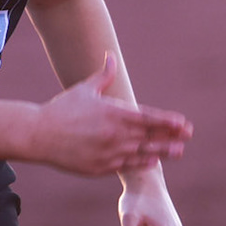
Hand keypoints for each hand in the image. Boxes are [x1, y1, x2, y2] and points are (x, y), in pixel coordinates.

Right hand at [29, 53, 191, 176]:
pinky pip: (125, 166)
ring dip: (161, 151)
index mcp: (113, 113)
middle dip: (170, 136)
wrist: (38, 135)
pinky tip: (153, 162)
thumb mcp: (84, 89)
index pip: (148, 117)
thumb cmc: (61, 109)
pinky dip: (141, 163)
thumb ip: (103, 76)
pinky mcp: (99, 168)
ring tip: (179, 151)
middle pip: (149, 136)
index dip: (167, 121)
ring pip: (141, 153)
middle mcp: (114, 134)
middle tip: (188, 136)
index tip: (183, 122)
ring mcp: (108, 153)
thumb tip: (110, 57)